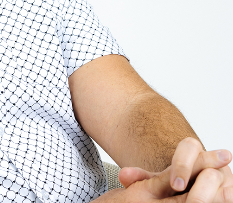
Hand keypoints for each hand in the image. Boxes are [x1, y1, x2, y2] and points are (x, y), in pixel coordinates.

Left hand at [118, 138, 232, 202]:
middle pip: (211, 167)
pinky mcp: (230, 193)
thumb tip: (123, 176)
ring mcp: (226, 179)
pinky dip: (222, 200)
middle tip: (185, 194)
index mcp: (192, 151)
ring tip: (204, 202)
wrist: (193, 182)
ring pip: (225, 186)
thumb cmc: (174, 180)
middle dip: (201, 184)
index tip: (174, 184)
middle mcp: (213, 163)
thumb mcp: (158, 179)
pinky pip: (229, 197)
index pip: (189, 148)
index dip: (182, 165)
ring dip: (215, 195)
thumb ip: (143, 177)